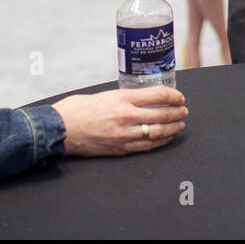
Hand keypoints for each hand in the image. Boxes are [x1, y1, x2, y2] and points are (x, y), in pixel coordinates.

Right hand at [52, 87, 187, 156]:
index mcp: (122, 98)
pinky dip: (161, 141)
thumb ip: (124, 97)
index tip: (180, 97)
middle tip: (184, 110)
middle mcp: (126, 116)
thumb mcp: (104, 94)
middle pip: (162, 113)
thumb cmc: (77, 109)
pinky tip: (167, 137)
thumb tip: (142, 98)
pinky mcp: (121, 149)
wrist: (60, 129)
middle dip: (178, 112)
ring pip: (158, 131)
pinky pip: (147, 146)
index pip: (158, 94)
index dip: (174, 95)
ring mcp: (124, 134)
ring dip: (173, 127)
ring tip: (180, 124)